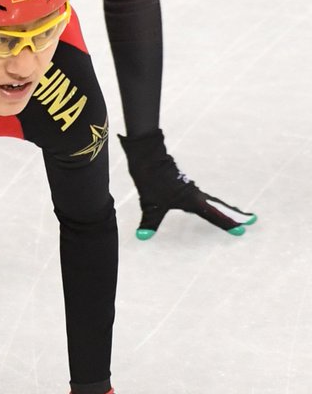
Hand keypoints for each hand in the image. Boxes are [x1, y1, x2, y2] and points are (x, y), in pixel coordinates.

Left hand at [120, 129, 255, 238]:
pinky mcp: (185, 184)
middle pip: (220, 207)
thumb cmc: (151, 180)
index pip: (214, 215)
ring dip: (226, 208)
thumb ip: (149, 221)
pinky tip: (209, 204)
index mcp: (192, 200)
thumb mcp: (150, 204)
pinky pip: (204, 196)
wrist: (149, 157)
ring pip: (213, 201)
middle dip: (235, 215)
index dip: (227, 224)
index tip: (242, 230)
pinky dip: (213, 202)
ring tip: (237, 214)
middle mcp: (196, 194)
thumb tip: (142, 236)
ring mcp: (191, 188)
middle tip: (252, 220)